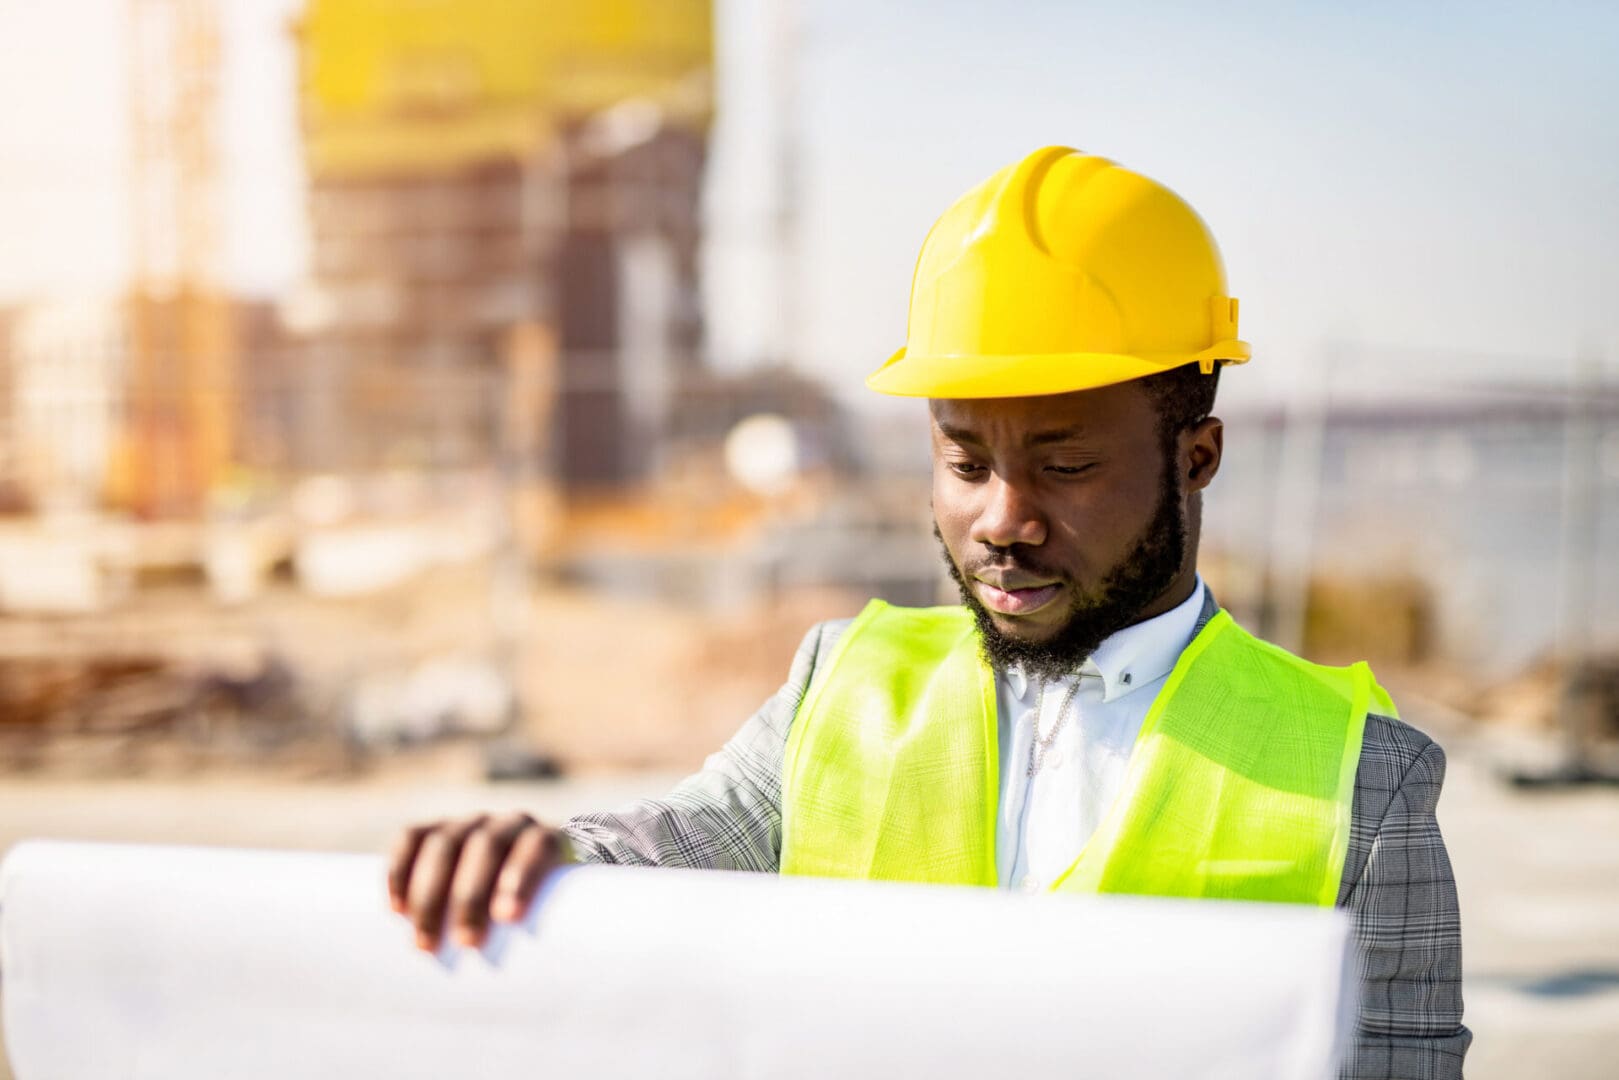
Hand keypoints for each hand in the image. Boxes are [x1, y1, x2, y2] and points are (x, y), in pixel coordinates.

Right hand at [387, 812, 566, 950]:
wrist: (527, 874)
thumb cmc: (547, 910)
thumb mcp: (563, 915)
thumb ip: (561, 932)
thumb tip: (557, 989)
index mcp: (547, 838)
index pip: (538, 845)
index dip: (523, 876)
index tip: (509, 918)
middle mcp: (508, 825)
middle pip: (486, 846)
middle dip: (471, 895)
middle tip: (467, 943)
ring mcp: (469, 822)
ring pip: (445, 843)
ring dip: (430, 893)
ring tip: (426, 942)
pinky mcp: (434, 830)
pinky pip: (411, 838)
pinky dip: (399, 869)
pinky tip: (395, 908)